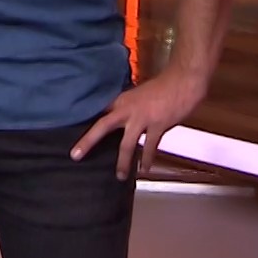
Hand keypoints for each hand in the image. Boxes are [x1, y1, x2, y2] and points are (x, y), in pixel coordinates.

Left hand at [71, 68, 209, 179]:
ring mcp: (142, 118)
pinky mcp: (158, 125)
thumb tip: (124, 120)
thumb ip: (130, 107)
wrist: (183, 81)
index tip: (74, 132)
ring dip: (123, 162)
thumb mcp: (140, 94)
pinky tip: (144, 169)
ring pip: (126, 144)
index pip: (99, 112)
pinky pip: (150, 147)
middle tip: (75, 155)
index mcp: (122, 99)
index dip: (86, 121)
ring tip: (119, 176)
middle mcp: (127, 109)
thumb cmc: (164, 86)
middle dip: (88, 141)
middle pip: (102, 126)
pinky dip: (147, 159)